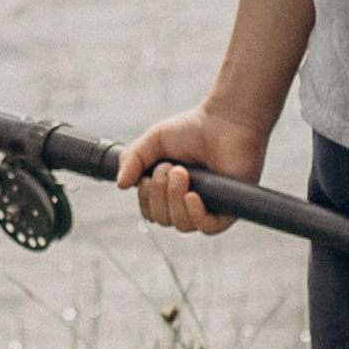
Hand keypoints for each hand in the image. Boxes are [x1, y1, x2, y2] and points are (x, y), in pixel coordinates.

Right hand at [113, 103, 271, 237]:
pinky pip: (207, 228)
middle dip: (160, 195)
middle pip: (164, 219)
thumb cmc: (193, 128)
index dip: (146, 198)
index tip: (150, 175)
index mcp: (171, 190)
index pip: (151, 211)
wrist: (226, 120)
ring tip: (182, 172)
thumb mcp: (153, 141)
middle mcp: (189, 202)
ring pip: (183, 225)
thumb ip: (133, 160)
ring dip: (175, 199)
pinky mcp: (228, 208)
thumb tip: (120, 185)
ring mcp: (209, 206)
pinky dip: (195, 215)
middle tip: (171, 168)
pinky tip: (192, 197)